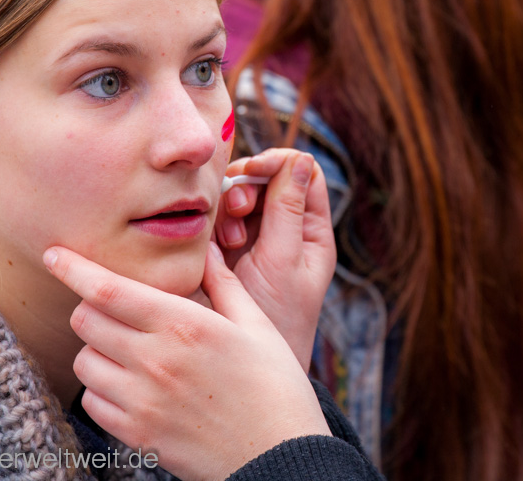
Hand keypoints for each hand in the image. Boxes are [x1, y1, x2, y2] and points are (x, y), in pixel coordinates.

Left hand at [44, 243, 331, 480]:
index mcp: (184, 325)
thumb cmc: (276, 386)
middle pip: (86, 320)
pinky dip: (103, 387)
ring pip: (83, 361)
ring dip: (97, 348)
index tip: (54, 254)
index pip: (109, 289)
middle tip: (119, 310)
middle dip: (93, 307)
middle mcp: (155, 360)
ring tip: (130, 350)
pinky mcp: (137, 434)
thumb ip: (224, 284)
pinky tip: (134, 384)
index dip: (74, 268)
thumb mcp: (258, 325)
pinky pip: (93, 400)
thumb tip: (207, 249)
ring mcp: (141, 401)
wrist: (280, 456)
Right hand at [216, 149, 335, 370]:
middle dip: (248, 186)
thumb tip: (302, 159)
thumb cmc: (275, 319)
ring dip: (229, 207)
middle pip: (267, 180)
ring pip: (238, 196)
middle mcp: (283, 231)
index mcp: (310, 232)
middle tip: (237, 209)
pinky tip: (212, 246)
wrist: (239, 362)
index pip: (302, 174)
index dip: (279, 163)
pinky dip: (212, 222)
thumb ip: (288, 209)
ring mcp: (252, 240)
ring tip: (228, 239)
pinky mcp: (222, 250)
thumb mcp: (283, 261)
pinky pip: (216, 218)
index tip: (255, 171)